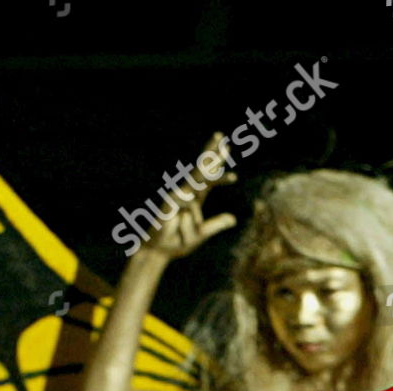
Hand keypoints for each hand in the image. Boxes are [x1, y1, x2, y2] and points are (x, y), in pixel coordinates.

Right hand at [141, 133, 238, 261]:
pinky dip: (189, 207)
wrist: (159, 251)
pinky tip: (185, 214)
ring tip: (220, 162)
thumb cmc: (177, 241)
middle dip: (210, 154)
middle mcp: (187, 194)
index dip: (217, 165)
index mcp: (196, 199)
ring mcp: (178, 196)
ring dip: (208, 172)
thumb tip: (233, 219)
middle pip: (201, 170)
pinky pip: (183, 201)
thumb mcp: (201, 234)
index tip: (226, 149)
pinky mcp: (169, 203)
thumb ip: (215, 225)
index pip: (209, 179)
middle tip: (221, 137)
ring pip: (195, 181)